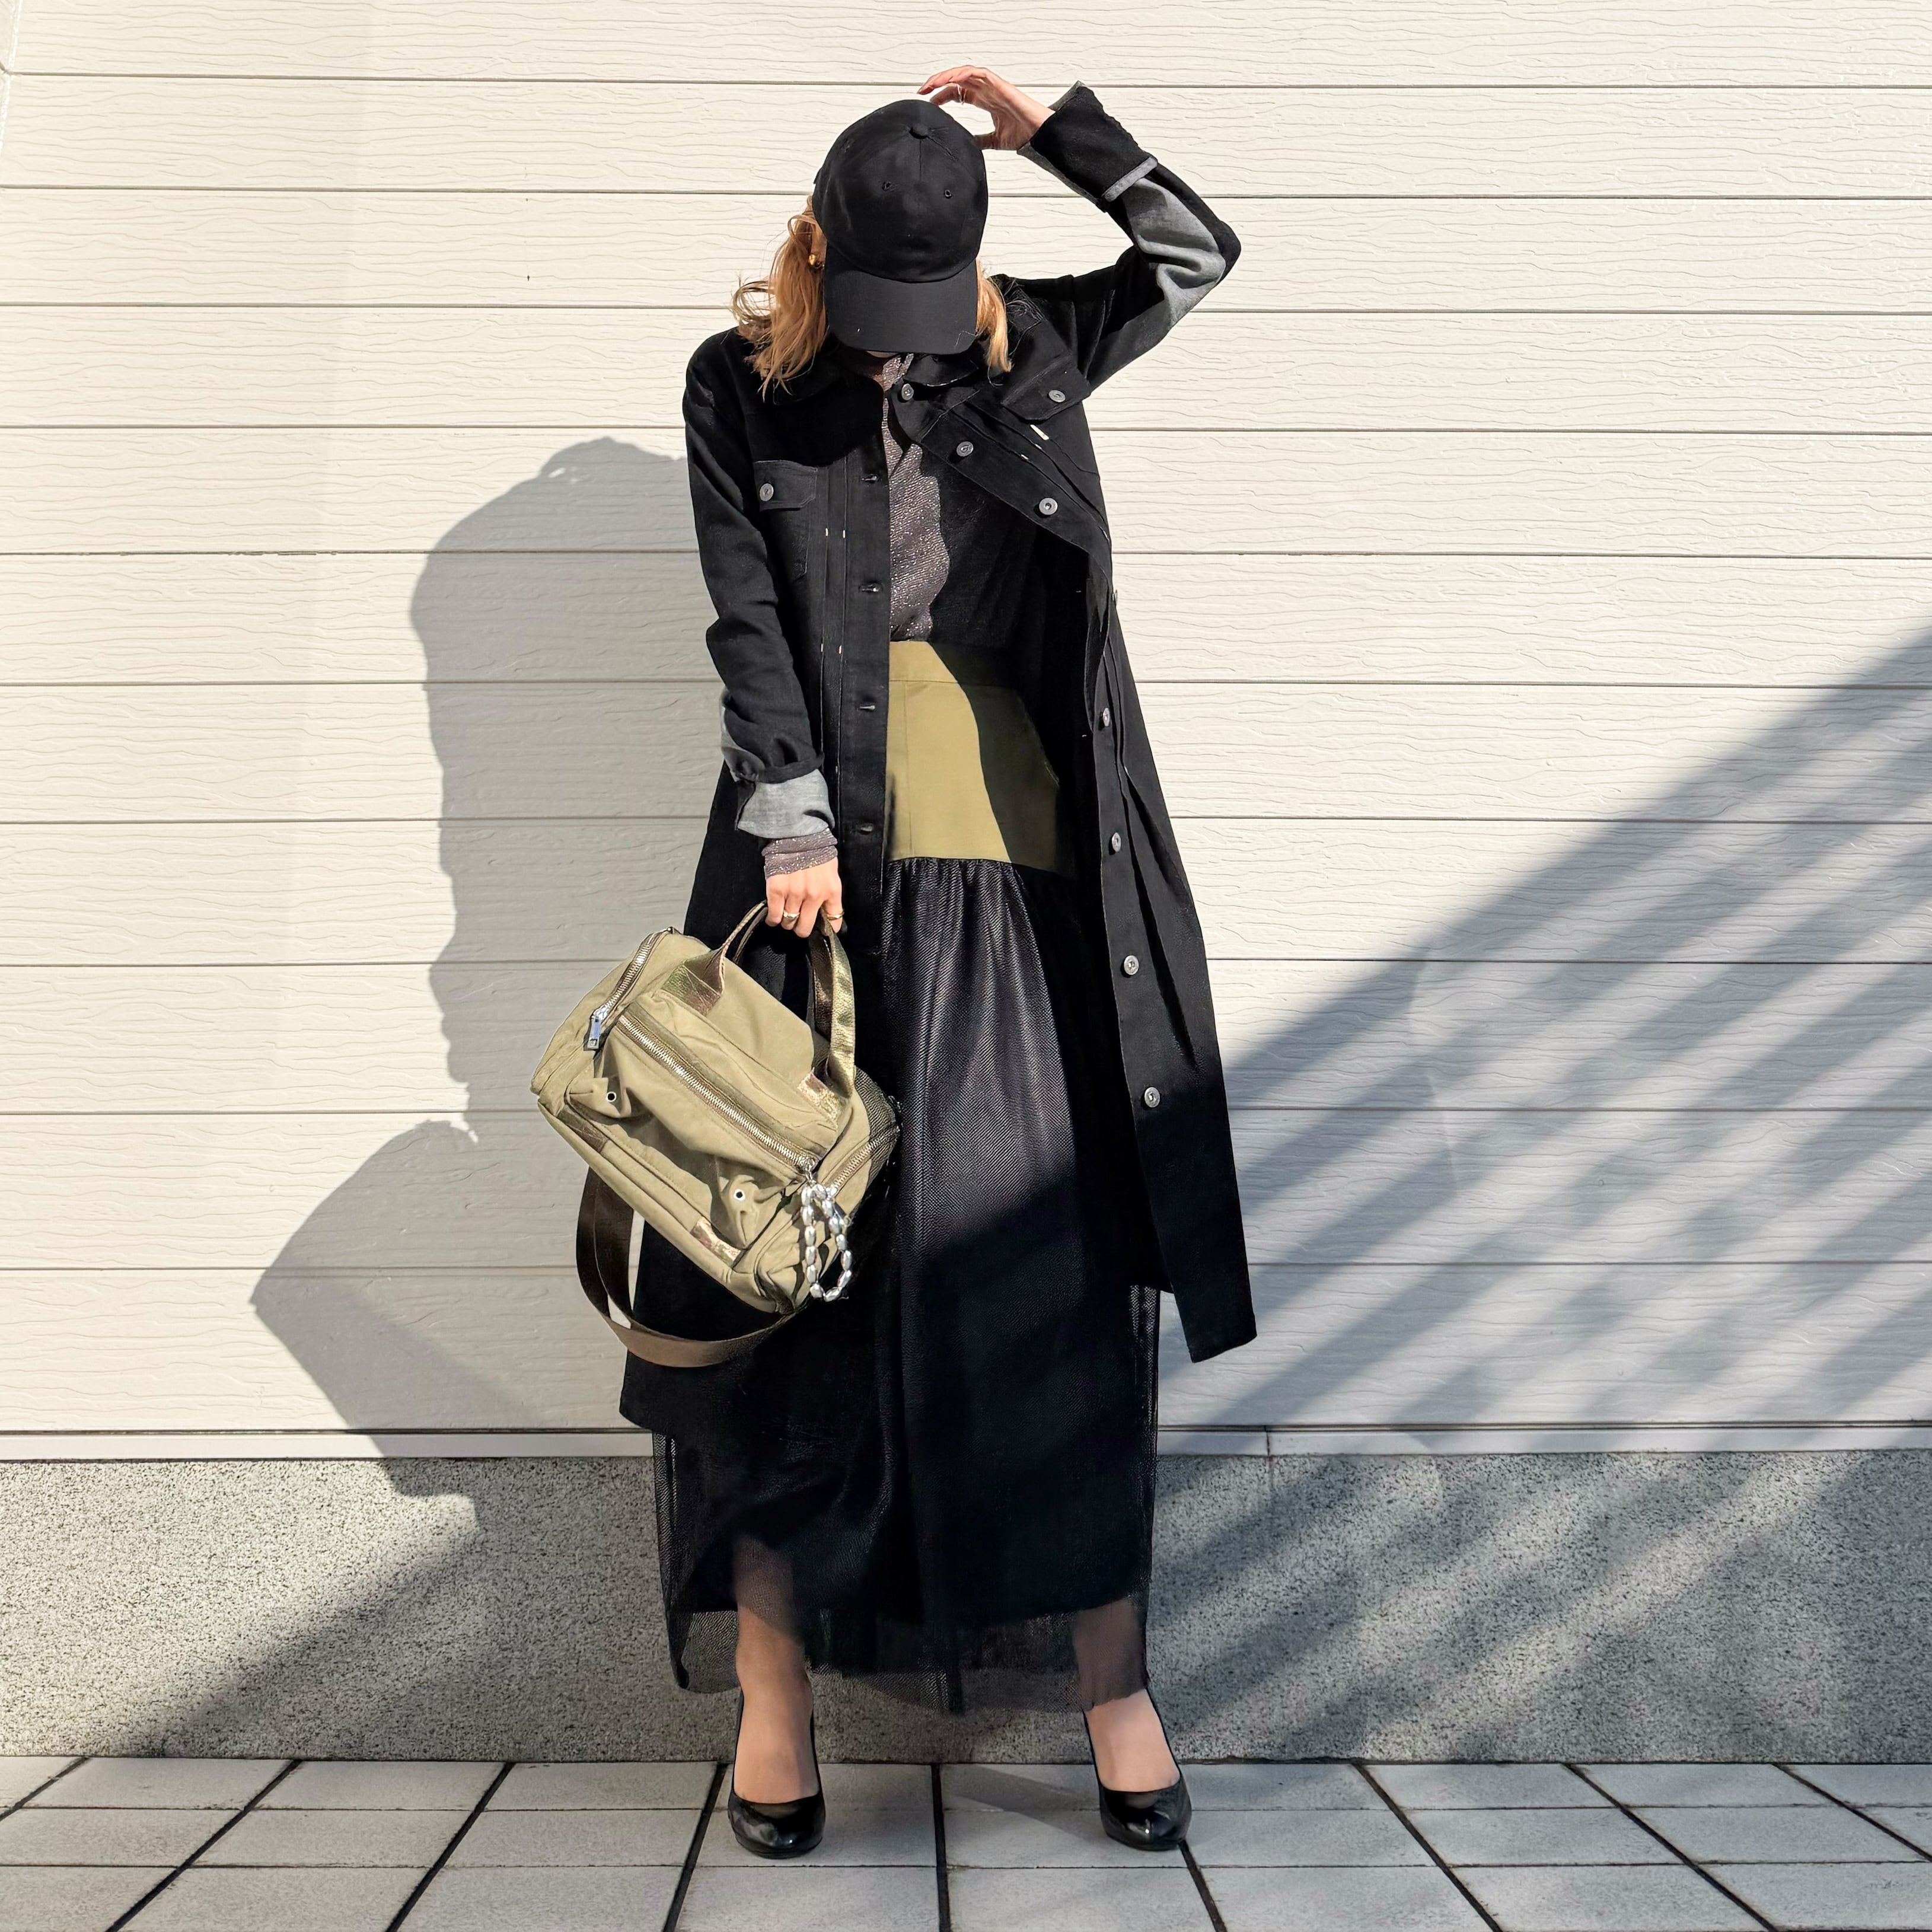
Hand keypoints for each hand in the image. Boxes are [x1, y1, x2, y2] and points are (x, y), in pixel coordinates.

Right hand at [766, 858, 842, 938]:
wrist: (797, 833)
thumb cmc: (815, 851)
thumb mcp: (831, 872)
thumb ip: (829, 892)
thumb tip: (826, 912)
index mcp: (831, 891)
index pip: (833, 920)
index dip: (826, 929)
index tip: (821, 930)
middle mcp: (814, 896)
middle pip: (805, 927)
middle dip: (801, 928)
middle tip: (798, 924)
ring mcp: (795, 894)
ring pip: (789, 922)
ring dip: (787, 922)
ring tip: (785, 916)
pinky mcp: (777, 890)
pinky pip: (775, 914)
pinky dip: (773, 919)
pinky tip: (773, 918)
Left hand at [919, 67, 1052, 149]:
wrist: (1038, 135)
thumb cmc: (1024, 134)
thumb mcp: (993, 141)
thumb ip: (980, 140)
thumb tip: (967, 144)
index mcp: (985, 100)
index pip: (958, 92)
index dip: (942, 95)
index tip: (928, 102)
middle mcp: (987, 90)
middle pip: (957, 80)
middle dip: (938, 83)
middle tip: (922, 90)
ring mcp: (993, 86)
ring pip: (964, 73)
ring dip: (946, 76)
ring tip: (931, 83)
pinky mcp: (999, 84)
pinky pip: (978, 73)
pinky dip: (962, 74)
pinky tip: (950, 79)